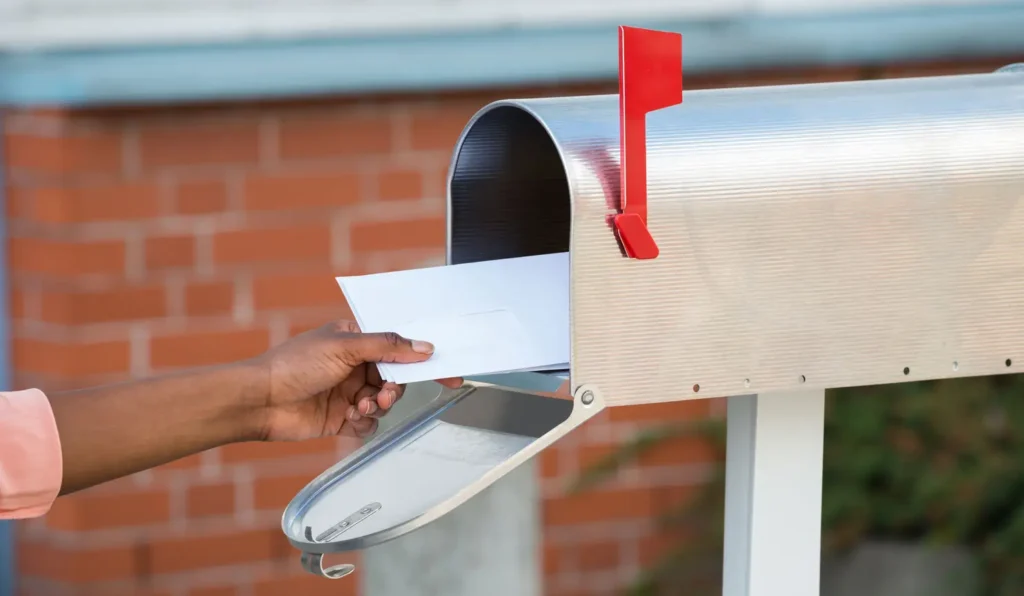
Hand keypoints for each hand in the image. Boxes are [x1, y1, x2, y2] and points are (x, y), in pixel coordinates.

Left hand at [252, 320, 461, 440]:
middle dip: (396, 387)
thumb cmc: (294, 364)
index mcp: (356, 339)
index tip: (448, 371)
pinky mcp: (342, 417)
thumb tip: (424, 348)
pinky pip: (370, 422)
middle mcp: (355, 364)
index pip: (398, 344)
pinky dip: (365, 422)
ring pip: (385, 401)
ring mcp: (349, 391)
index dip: (422, 357)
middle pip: (396, 377)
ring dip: (379, 405)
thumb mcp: (345, 346)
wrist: (261, 401)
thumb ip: (388, 346)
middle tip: (387, 394)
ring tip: (361, 406)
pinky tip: (349, 418)